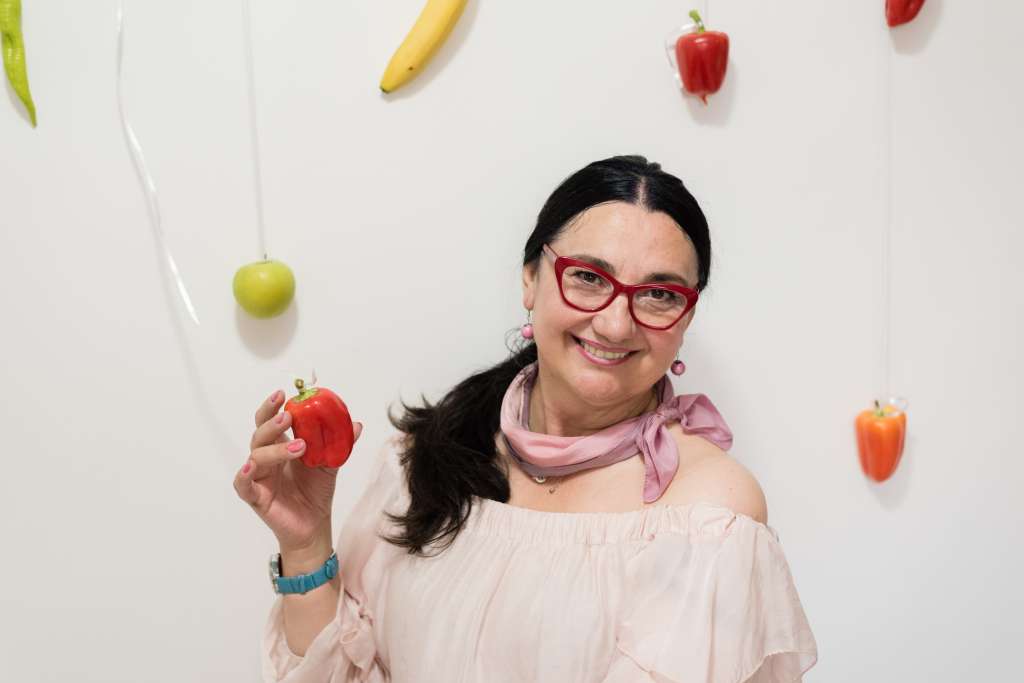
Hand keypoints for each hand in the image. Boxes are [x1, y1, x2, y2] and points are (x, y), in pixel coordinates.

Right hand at [233, 390, 363, 552]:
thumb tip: (356, 425)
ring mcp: (259, 476)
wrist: (315, 524)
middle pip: (261, 434)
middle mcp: (266, 458)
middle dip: (273, 423)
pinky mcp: (255, 496)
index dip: (273, 407)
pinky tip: (251, 466)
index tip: (284, 394)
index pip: (271, 421)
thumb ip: (340, 444)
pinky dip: (244, 474)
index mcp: (280, 446)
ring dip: (276, 449)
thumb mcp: (330, 464)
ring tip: (300, 446)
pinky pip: (242, 484)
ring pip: (257, 455)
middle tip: (289, 416)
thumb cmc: (316, 491)